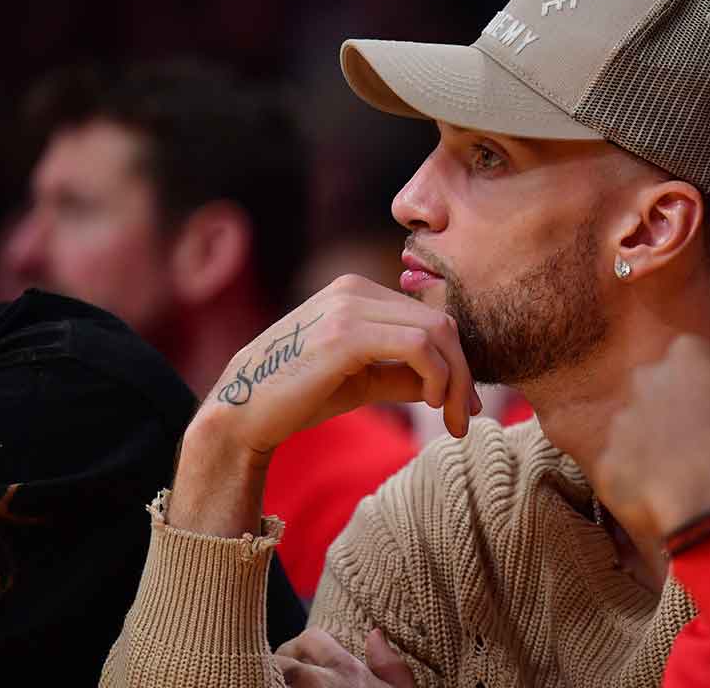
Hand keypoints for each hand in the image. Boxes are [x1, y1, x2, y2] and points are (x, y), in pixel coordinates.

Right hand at [171, 274, 480, 534]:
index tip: (464, 405)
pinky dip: (437, 376)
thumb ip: (402, 375)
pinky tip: (431, 403)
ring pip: (436, 332)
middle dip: (464, 373)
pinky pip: (416, 345)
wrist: (243, 411)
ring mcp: (349, 306)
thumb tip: (450, 384)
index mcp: (357, 292)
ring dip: (455, 380)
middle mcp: (354, 289)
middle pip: (440, 323)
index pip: (430, 318)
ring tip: (452, 420)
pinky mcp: (346, 332)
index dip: (459, 362)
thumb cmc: (298, 396)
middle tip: (466, 419)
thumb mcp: (362, 381)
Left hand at [274, 628, 415, 687]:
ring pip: (270, 673)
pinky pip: (263, 684)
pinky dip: (264, 685)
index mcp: (347, 671)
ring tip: (271, 682)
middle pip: (283, 655)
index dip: (301, 647)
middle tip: (278, 675)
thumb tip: (375, 635)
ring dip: (269, 677)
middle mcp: (320, 681)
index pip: (312, 638)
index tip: (299, 663)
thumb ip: (392, 667)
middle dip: (278, 662)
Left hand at [593, 335, 709, 556]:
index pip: (696, 356)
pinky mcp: (607, 462)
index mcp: (687, 354)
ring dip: (655, 447)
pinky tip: (665, 499)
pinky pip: (623, 470)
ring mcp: (621, 422)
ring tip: (684, 476)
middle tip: (701, 441)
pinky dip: (640, 483)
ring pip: (636, 431)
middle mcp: (645, 380)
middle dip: (674, 410)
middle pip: (657, 389)